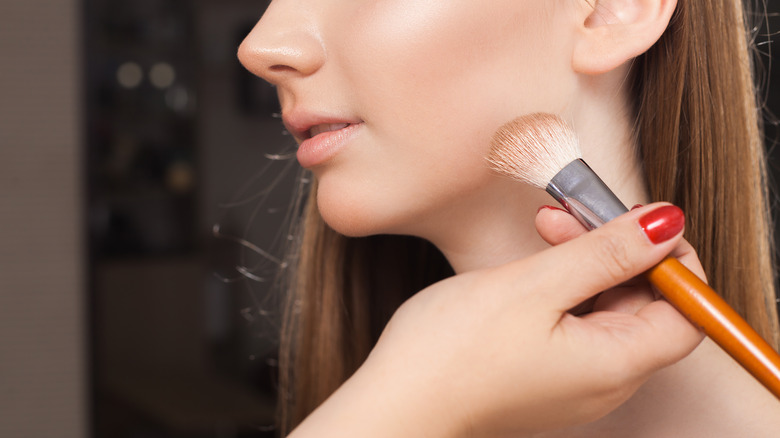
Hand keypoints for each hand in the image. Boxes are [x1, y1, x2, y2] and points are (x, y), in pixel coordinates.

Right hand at [289, 203, 704, 437]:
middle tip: (572, 213)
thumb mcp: (535, 286)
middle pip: (644, 305)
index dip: (673, 262)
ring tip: (544, 228)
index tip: (641, 223)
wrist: (395, 403)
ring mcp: (574, 381)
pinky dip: (564, 287)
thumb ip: (606, 253)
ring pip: (606, 309)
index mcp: (614, 364)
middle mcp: (604, 382)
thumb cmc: (452, 354)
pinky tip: (535, 264)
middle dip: (616, 250)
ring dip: (585, 262)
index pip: (686, 312)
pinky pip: (576, 324)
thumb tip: (668, 224)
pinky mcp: (547, 375)